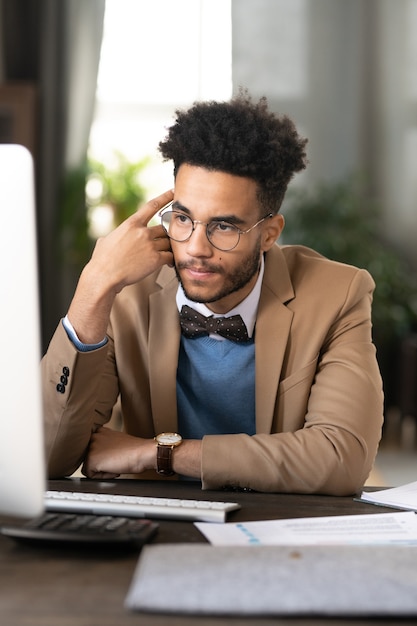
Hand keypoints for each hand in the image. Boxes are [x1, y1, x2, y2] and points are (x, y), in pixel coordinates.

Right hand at [67, 189, 173, 342]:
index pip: (152, 206)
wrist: (104, 275)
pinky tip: (168, 264)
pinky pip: (169, 256)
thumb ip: (114, 236)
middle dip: (163, 237)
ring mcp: (150, 245)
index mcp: (131, 223)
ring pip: (168, 243)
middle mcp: (143, 232)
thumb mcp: (105, 240)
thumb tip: (108, 238)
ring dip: (167, 249)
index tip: (174, 192)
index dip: (165, 197)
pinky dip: (170, 260)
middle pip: (163, 229)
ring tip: (165, 256)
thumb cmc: (102, 260)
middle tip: (161, 245)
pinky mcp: (155, 259)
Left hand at [81, 427, 155, 478]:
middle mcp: (93, 437)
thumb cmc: (135, 449)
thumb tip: (102, 455)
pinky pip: (90, 475)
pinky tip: (114, 470)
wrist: (142, 452)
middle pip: (90, 458)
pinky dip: (103, 476)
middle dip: (101, 463)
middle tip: (115, 462)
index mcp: (100, 431)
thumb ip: (106, 444)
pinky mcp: (91, 459)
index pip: (93, 449)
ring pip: (89, 467)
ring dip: (102, 470)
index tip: (114, 457)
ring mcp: (91, 447)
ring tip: (116, 465)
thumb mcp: (117, 441)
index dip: (104, 457)